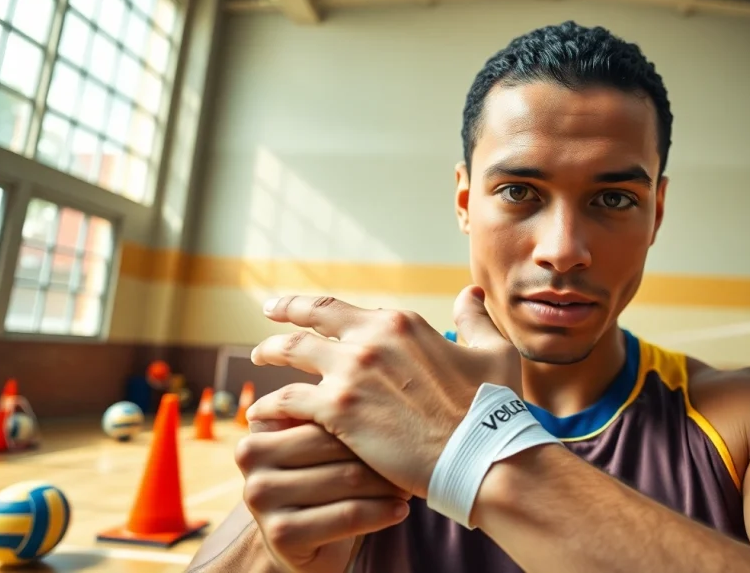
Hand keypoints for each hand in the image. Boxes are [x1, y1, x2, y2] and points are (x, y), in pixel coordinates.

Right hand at [235, 419, 410, 572]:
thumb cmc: (323, 479)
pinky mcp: (281, 533)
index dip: (367, 417)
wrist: (308, 542)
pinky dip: (381, 511)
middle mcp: (250, 458)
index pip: (324, 411)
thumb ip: (329, 407)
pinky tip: (401, 509)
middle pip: (336, 442)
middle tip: (412, 454)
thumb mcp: (319, 441)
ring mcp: (261, 497)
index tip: (400, 416)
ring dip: (388, 482)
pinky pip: (348, 514)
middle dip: (379, 449)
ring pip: (347, 477)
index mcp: (259, 426)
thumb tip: (374, 365)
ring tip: (409, 482)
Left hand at [246, 285, 519, 498]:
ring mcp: (351, 373)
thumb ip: (474, 320)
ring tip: (257, 358)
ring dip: (270, 352)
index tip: (302, 308)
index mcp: (401, 324)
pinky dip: (271, 404)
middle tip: (268, 315)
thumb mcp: (492, 352)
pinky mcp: (338, 410)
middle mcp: (371, 339)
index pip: (345, 309)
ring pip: (292, 352)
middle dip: (284, 312)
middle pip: (311, 317)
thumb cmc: (491, 408)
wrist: (481, 454)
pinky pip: (289, 400)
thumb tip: (469, 294)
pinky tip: (259, 412)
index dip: (318, 307)